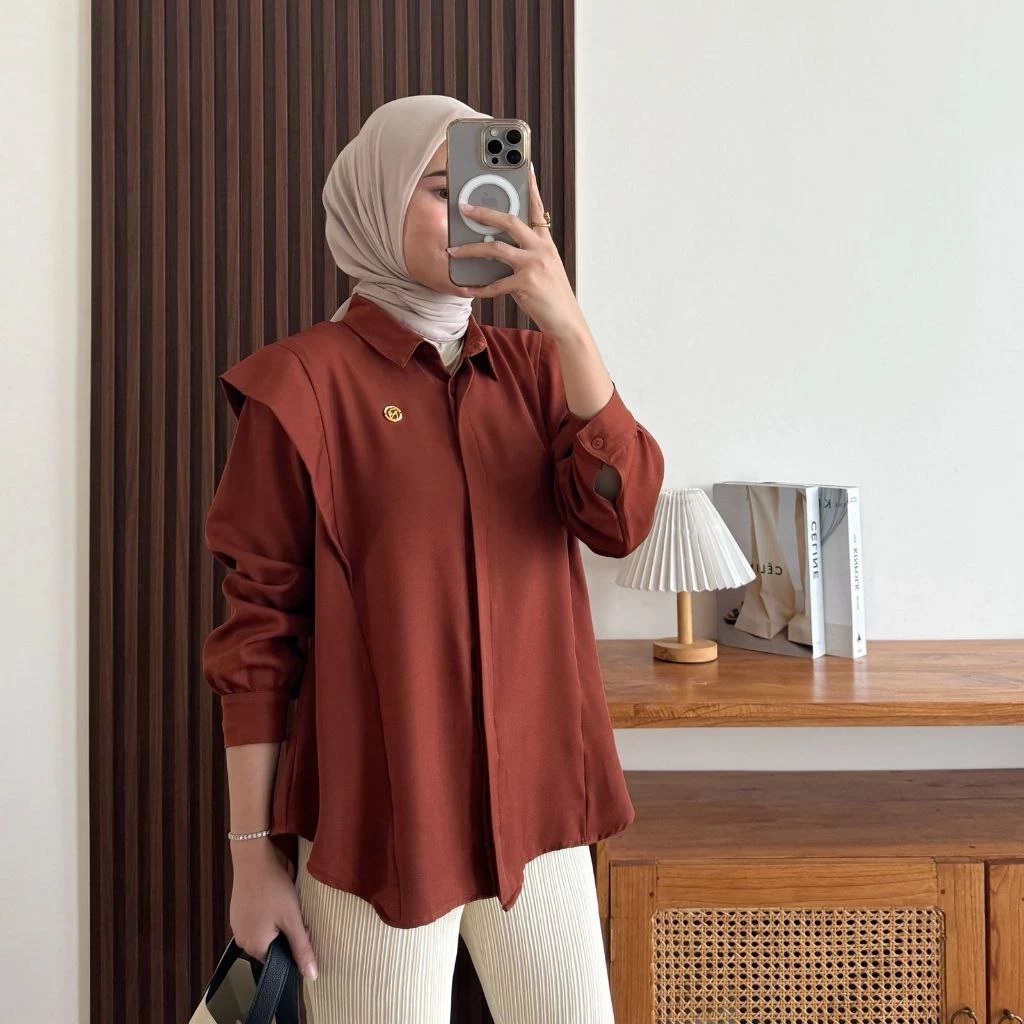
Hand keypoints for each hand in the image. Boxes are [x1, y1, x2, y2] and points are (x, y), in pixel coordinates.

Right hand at [229, 841, 318, 980]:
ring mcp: (237, 926)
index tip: (300, 928)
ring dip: (275, 925)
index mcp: (255, 947)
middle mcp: (242, 941)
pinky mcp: (237, 914)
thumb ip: (301, 948)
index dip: (293, 946)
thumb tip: (311, 976)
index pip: (278, 961)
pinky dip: (265, 916)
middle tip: (293, 914)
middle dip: (284, 935)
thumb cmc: (273, 888)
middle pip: (270, 948)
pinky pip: (254, 923)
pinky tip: (272, 900)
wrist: (252, 859)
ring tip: (282, 905)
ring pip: (263, 935)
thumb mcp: (292, 918)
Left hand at [446, 164, 586, 340]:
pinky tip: (468, 289)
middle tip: (465, 208)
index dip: (530, 186)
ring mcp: (533, 265)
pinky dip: (479, 288)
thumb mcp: (546, 267)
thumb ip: (528, 253)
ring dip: (471, 249)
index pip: (536, 208)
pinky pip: (495, 284)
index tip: (523, 167)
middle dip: (484, 213)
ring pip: (496, 249)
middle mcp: (540, 249)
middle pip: (509, 221)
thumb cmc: (552, 295)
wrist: (566, 320)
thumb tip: (498, 247)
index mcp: (546, 243)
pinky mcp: (525, 284)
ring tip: (454, 250)